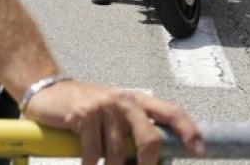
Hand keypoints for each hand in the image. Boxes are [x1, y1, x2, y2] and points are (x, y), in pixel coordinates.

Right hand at [24, 80, 203, 164]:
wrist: (50, 91)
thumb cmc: (87, 108)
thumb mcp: (115, 114)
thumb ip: (133, 131)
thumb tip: (152, 159)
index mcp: (138, 100)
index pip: (172, 112)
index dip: (189, 131)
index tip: (199, 150)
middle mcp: (126, 100)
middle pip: (149, 139)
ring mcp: (105, 107)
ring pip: (119, 154)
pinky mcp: (84, 115)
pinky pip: (94, 155)